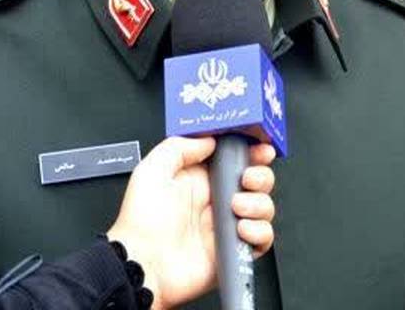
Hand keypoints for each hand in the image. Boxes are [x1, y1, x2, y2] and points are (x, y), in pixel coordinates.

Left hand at [106, 136, 275, 309]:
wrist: (143, 265)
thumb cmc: (140, 223)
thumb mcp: (152, 171)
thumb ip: (180, 147)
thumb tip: (209, 141)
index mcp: (200, 180)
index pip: (235, 160)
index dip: (252, 152)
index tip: (260, 149)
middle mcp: (216, 202)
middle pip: (257, 181)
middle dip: (261, 175)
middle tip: (248, 179)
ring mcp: (226, 226)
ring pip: (263, 208)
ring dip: (258, 203)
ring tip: (237, 207)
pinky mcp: (233, 250)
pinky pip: (262, 238)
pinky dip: (259, 231)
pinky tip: (241, 229)